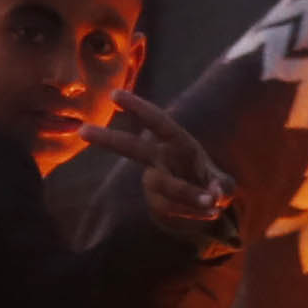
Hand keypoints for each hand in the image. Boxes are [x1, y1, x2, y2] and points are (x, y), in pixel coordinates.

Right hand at [100, 90, 231, 238]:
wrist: (205, 209)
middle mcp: (160, 159)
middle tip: (82, 131)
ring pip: (164, 188)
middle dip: (107, 139)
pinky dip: (192, 212)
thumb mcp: (224, 184)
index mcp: (177, 142)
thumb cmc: (212, 185)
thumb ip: (221, 187)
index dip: (138, 108)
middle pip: (131, 148)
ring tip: (213, 203)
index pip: (157, 121)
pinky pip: (172, 209)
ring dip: (189, 197)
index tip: (113, 95)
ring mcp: (154, 181)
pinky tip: (208, 213)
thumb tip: (212, 193)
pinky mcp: (155, 203)